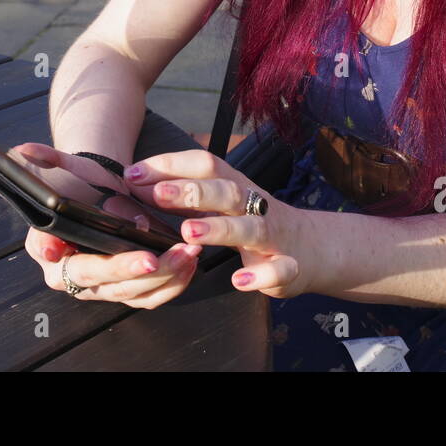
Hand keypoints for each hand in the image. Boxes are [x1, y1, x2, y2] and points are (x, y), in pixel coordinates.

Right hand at [13, 143, 202, 308]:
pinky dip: (174, 284)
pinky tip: (190, 264)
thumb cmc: (79, 184)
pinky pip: (152, 297)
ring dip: (166, 277)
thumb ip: (45, 161)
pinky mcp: (127, 290)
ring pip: (135, 294)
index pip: (75, 267)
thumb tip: (22, 151)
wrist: (98, 191)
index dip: (104, 266)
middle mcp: (73, 278)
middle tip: (163, 256)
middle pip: (109, 284)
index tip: (138, 258)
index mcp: (50, 253)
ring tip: (188, 252)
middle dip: (137, 271)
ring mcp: (102, 287)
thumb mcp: (64, 169)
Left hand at [125, 149, 309, 298]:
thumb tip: (134, 185)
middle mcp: (254, 206)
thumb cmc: (253, 221)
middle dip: (191, 191)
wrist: (313, 248)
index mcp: (234, 186)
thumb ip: (183, 195)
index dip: (170, 165)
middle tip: (157, 194)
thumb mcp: (222, 202)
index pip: (205, 164)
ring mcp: (273, 237)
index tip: (133, 173)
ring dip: (219, 228)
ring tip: (188, 232)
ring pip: (250, 227)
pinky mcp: (288, 267)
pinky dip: (260, 276)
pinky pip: (279, 270)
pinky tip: (238, 281)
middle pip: (226, 191)